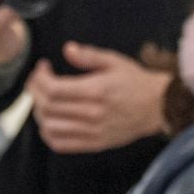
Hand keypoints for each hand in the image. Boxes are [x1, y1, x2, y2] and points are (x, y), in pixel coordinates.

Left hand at [27, 43, 172, 154]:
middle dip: (35, 92)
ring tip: (42, 100)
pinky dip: (48, 134)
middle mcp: (92, 114)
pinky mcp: (94, 144)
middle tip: (37, 82)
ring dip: (39, 113)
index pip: (54, 89)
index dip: (40, 79)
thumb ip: (88, 55)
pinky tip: (49, 121)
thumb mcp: (114, 61)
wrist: (158, 107)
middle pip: (48, 108)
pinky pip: (60, 144)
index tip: (42, 69)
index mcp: (96, 91)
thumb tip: (67, 49)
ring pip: (50, 128)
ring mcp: (92, 132)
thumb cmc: (136, 82)